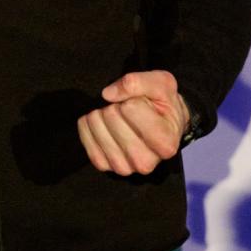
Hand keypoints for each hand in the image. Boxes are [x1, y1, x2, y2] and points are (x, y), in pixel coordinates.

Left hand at [76, 71, 190, 175]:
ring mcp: (124, 167)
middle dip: (115, 106)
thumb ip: (139, 83)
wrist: (160, 125)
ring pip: (97, 128)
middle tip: (126, 110)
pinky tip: (100, 123)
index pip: (131, 108)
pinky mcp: (105, 166)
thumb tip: (108, 94)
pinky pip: (85, 140)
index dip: (132, 98)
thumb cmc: (163, 105)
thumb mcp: (162, 84)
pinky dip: (88, 126)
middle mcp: (146, 162)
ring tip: (115, 116)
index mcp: (165, 143)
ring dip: (100, 114)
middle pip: (112, 117)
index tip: (142, 103)